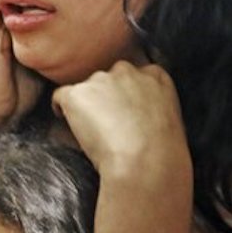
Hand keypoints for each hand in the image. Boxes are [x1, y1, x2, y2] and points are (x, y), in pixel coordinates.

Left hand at [51, 62, 188, 180]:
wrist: (145, 162)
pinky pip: (61, 97)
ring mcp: (100, 80)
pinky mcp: (77, 93)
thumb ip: (153, 105)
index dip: (125, 95)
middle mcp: (127, 71)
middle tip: (108, 125)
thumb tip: (136, 114)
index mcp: (154, 75)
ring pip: (86, 90)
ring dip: (86, 105)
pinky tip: (70, 126)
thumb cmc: (161, 152)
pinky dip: (62, 110)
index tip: (123, 112)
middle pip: (108, 79)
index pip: (135, 74)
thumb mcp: (170, 118)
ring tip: (95, 132)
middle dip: (105, 97)